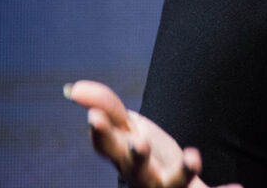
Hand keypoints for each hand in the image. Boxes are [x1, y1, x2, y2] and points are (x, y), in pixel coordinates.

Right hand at [65, 80, 241, 187]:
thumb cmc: (143, 155)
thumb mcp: (126, 129)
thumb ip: (106, 106)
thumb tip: (72, 88)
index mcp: (124, 159)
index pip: (107, 148)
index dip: (100, 134)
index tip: (94, 118)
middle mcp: (142, 177)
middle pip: (135, 171)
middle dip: (136, 158)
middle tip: (140, 142)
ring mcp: (168, 187)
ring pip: (172, 185)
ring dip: (182, 173)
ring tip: (194, 156)